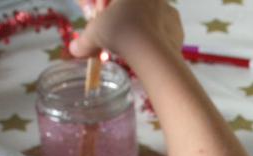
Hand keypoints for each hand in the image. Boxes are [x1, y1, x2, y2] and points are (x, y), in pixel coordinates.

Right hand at [69, 0, 183, 60]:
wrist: (153, 53)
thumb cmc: (120, 32)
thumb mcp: (95, 34)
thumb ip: (84, 41)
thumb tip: (74, 49)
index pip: (112, 3)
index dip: (102, 8)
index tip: (98, 17)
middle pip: (132, 6)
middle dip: (120, 17)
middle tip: (113, 33)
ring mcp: (168, 9)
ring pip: (149, 16)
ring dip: (138, 27)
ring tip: (129, 45)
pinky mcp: (178, 27)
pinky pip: (163, 30)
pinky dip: (153, 39)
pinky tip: (145, 50)